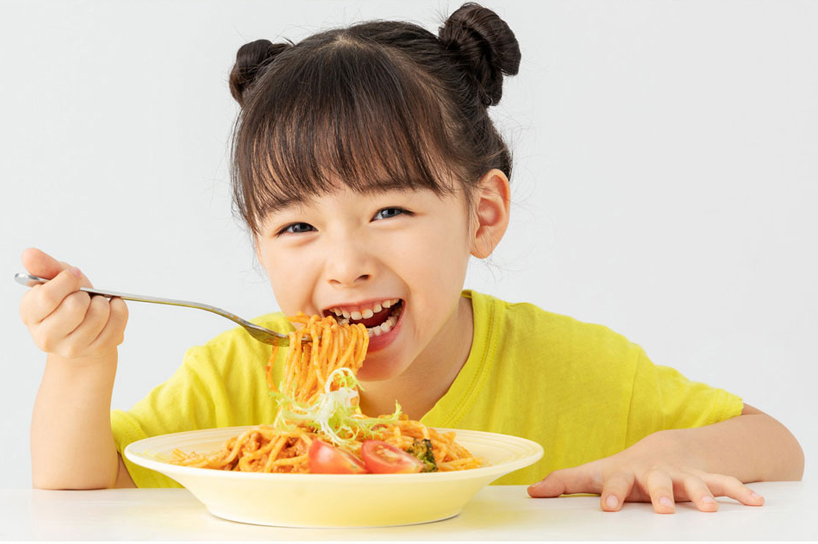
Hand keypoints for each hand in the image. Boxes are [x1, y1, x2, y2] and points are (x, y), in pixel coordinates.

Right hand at [19, 248, 127, 361]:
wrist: (84, 327)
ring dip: (103, 301)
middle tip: (84, 294)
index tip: (74, 276)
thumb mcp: (56, 279)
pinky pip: (117, 323)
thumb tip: (29, 254)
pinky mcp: (96, 350)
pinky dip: (119, 308)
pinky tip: (111, 307)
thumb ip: (44, 266)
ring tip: (97, 303)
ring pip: (98, 315)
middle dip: (85, 293)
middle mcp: (46, 336)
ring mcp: (71, 347)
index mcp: (30, 313)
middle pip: (75, 307)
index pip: (47, 296)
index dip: (67, 281)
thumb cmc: (68, 299)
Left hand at [527, 430, 764, 513]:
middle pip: (659, 483)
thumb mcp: (595, 474)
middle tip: (664, 508)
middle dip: (662, 494)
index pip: (616, 484)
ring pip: (695, 483)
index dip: (612, 494)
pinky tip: (758, 502)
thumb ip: (565, 483)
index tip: (608, 507)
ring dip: (703, 494)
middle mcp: (656, 474)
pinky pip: (726, 484)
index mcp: (627, 474)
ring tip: (712, 509)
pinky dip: (741, 491)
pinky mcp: (705, 479)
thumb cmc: (624, 470)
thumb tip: (531, 492)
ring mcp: (682, 476)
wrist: (664, 448)